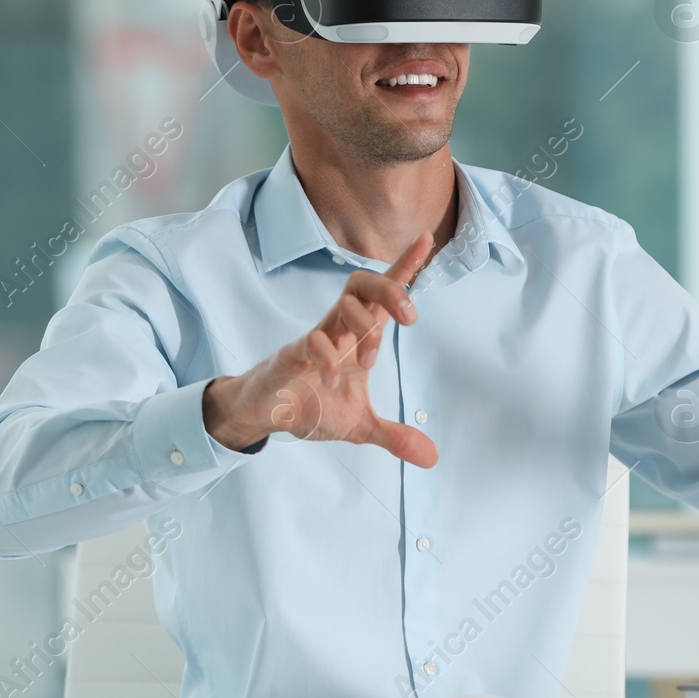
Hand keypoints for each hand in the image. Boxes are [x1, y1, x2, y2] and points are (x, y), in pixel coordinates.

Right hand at [202, 234, 438, 466]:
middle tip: (410, 316)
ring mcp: (314, 338)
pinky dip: (326, 356)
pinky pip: (309, 341)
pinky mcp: (289, 355)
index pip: (384, 295)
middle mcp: (338, 329)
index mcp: (358, 336)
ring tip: (369, 360)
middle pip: (363, 286)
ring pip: (341, 306)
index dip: (405, 267)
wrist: (267, 414)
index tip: (425, 240)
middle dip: (390, 290)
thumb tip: (431, 457)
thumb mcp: (359, 426)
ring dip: (363, 327)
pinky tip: (333, 377)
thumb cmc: (313, 404)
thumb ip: (395, 436)